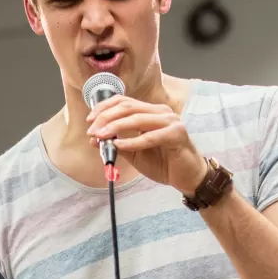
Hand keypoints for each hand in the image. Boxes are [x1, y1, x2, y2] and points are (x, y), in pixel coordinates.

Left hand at [87, 96, 206, 195]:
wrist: (187, 177)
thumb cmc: (163, 163)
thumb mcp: (134, 153)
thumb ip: (117, 144)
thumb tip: (94, 139)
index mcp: (150, 112)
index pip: (124, 101)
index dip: (104, 108)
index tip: (90, 119)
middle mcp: (160, 112)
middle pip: (128, 107)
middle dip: (106, 118)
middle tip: (92, 131)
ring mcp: (170, 121)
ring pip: (137, 118)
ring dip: (116, 127)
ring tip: (101, 137)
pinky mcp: (177, 134)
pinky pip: (149, 136)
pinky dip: (132, 141)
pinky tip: (119, 146)